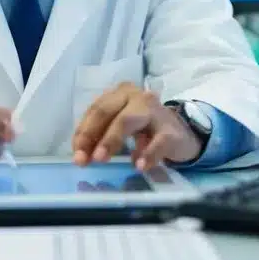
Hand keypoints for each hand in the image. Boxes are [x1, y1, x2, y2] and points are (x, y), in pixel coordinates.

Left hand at [72, 83, 201, 170]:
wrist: (182, 133)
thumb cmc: (145, 128)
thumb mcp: (121, 127)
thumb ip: (101, 136)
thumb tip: (81, 156)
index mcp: (119, 94)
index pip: (95, 111)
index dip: (82, 132)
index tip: (76, 154)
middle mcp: (135, 96)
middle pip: (106, 112)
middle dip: (91, 136)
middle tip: (82, 159)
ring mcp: (153, 111)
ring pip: (127, 120)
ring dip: (111, 140)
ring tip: (100, 159)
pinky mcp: (170, 130)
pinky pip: (157, 141)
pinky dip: (147, 154)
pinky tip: (139, 166)